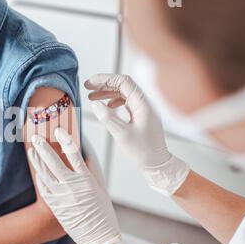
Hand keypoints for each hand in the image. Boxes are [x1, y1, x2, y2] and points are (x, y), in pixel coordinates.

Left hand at [28, 127, 124, 243]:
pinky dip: (39, 176)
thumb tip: (84, 151)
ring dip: (37, 161)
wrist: (98, 237)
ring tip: (32, 149)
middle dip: (44, 148)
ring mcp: (62, 196)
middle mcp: (73, 187)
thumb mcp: (101, 187)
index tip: (58, 130)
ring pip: (45, 174)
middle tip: (36, 137)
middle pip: (54, 163)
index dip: (65, 140)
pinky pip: (44, 187)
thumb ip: (92, 168)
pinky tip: (36, 167)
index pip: (74, 155)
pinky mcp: (54, 205)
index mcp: (87, 180)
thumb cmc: (102, 211)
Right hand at [85, 73, 189, 195]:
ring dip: (107, 92)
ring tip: (92, 97)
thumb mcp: (121, 135)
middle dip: (104, 84)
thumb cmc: (143, 151)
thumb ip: (107, 118)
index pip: (123, 82)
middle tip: (87, 87)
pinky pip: (126, 102)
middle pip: (123, 85)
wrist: (157, 164)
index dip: (105, 79)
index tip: (90, 83)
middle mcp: (144, 103)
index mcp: (143, 104)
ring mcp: (143, 109)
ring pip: (123, 93)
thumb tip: (95, 104)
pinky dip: (113, 100)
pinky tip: (106, 106)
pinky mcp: (141, 115)